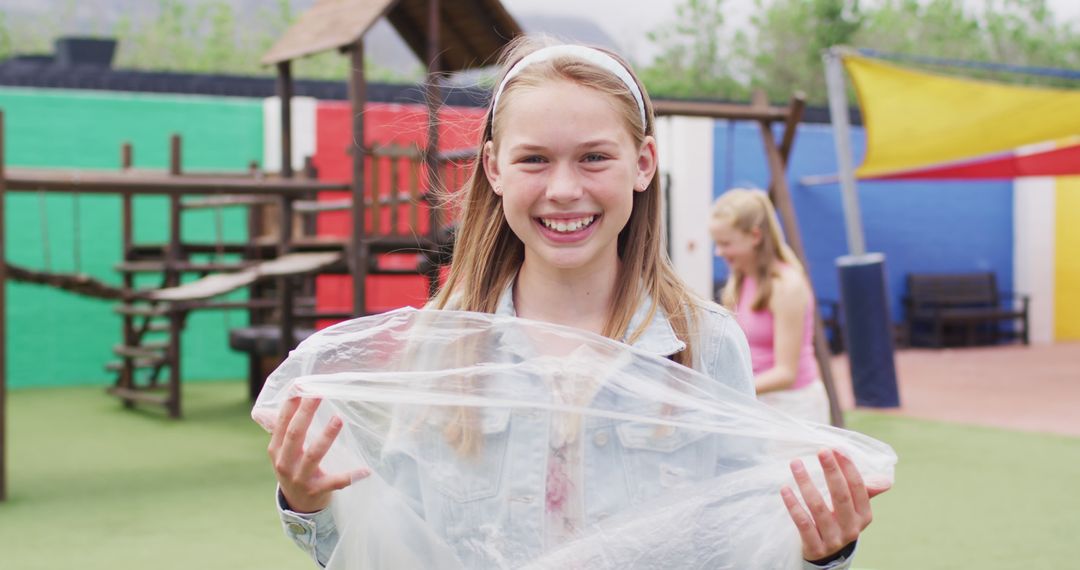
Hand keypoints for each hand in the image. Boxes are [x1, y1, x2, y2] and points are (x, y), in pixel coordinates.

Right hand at [267, 396, 369, 512]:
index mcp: (276, 449)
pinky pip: (336, 482)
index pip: (282, 423)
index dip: (290, 404)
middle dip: (306, 413)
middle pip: (295, 434)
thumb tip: (281, 399)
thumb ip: (282, 427)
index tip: (300, 385)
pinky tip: (365, 470)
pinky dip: (350, 477)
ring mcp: (300, 478)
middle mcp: (285, 463)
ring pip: (313, 455)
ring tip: (339, 419)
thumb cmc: (293, 468)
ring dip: (326, 436)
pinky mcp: (317, 490)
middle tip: (319, 393)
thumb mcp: (282, 451)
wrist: (298, 505)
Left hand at [781, 449, 890, 561]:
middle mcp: (851, 528)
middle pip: (841, 496)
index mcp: (864, 516)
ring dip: (806, 483)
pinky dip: (793, 505)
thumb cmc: (840, 521)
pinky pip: (803, 523)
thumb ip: (865, 491)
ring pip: (818, 508)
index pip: (858, 488)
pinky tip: (785, 489)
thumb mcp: (854, 509)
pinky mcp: (815, 547)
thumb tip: (886, 480)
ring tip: (796, 463)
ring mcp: (833, 539)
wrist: (827, 555)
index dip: (848, 468)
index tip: (836, 448)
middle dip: (831, 471)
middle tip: (821, 450)